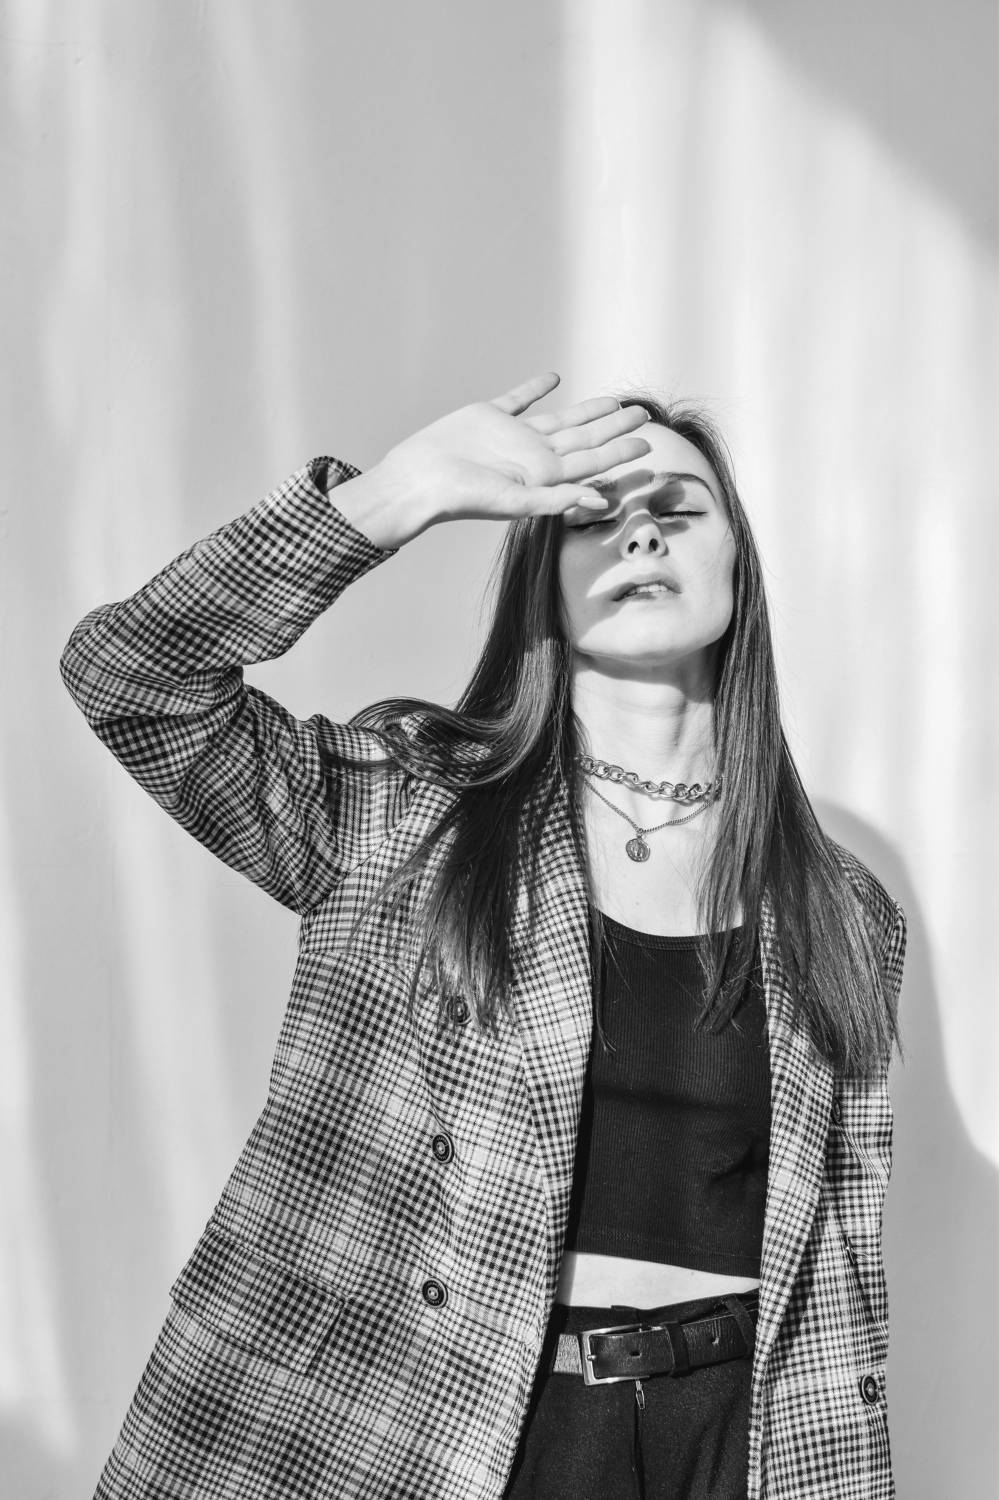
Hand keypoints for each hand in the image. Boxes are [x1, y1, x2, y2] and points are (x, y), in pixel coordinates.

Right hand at [334, 373, 651, 548]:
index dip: (620, 452)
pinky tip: (554, 378)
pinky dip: (536, 389)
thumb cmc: (462, 499)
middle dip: (615, 429)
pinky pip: (519, 399)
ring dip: (587, 411)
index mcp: (544, 477)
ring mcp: (512, 436)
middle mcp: (533, 456)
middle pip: (584, 438)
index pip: (592, 461)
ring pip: (560, 419)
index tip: (648, 444)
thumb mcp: (514, 501)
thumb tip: (600, 501)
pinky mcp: (488, 416)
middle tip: (644, 414)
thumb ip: (557, 500)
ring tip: (614, 402)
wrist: (418, 480)